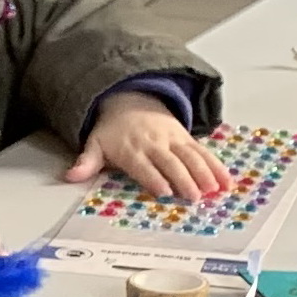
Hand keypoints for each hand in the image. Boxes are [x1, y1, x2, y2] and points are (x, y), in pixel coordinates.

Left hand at [64, 93, 233, 201]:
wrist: (130, 99)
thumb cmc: (112, 131)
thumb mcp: (95, 143)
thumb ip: (86, 162)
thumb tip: (70, 176)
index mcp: (131, 149)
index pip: (143, 165)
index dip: (154, 178)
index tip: (165, 192)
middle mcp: (154, 143)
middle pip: (171, 162)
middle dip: (184, 179)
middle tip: (195, 197)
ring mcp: (172, 139)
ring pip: (190, 156)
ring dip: (204, 173)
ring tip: (215, 190)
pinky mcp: (185, 137)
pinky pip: (202, 151)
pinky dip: (215, 165)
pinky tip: (226, 181)